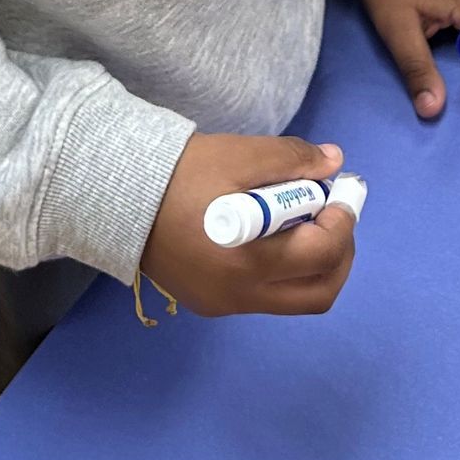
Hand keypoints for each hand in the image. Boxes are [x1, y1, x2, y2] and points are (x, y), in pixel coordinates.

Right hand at [141, 134, 357, 317]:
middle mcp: (240, 296)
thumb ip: (292, 160)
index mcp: (250, 263)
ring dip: (312, 264)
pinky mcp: (207, 302)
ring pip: (292, 298)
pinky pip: (263, 295)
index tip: (341, 191)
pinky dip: (282, 269)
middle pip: (318, 294)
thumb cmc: (179, 174)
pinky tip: (269, 234)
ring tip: (303, 221)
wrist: (115, 194)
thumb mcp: (239, 155)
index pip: (323, 254)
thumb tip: (334, 163)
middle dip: (339, 254)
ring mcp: (222, 304)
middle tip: (334, 216)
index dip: (344, 220)